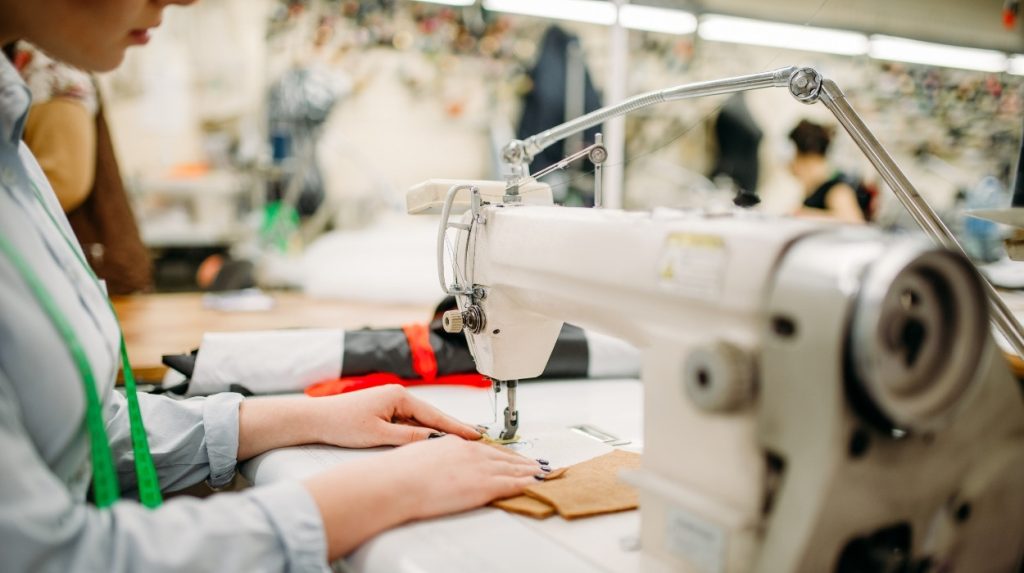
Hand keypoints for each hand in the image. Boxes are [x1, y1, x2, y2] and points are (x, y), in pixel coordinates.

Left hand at [309, 384, 480, 447]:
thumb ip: (409, 437)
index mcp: (399, 396)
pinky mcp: (386, 410)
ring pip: (422, 420)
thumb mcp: (379, 435)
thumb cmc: (342, 423)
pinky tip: (433, 441)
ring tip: (461, 443)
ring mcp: (392, 402)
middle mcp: (399, 395)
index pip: (435, 415)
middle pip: (432, 416)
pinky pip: (410, 422)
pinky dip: (422, 432)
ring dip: (438, 431)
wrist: (316, 419)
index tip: (476, 435)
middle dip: (453, 428)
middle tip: (477, 439)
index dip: (457, 427)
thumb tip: (435, 440)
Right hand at [380, 435, 542, 519]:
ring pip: (513, 468)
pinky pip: (513, 484)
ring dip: (529, 470)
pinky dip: (527, 483)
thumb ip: (436, 457)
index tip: (509, 456)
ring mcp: (480, 468)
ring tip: (541, 472)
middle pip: (503, 456)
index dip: (500, 453)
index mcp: (455, 443)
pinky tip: (535, 484)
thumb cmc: (400, 472)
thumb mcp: (420, 455)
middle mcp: (471, 452)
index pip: (485, 448)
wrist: (398, 482)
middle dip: (521, 460)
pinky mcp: (484, 485)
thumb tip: (438, 465)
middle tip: (534, 463)